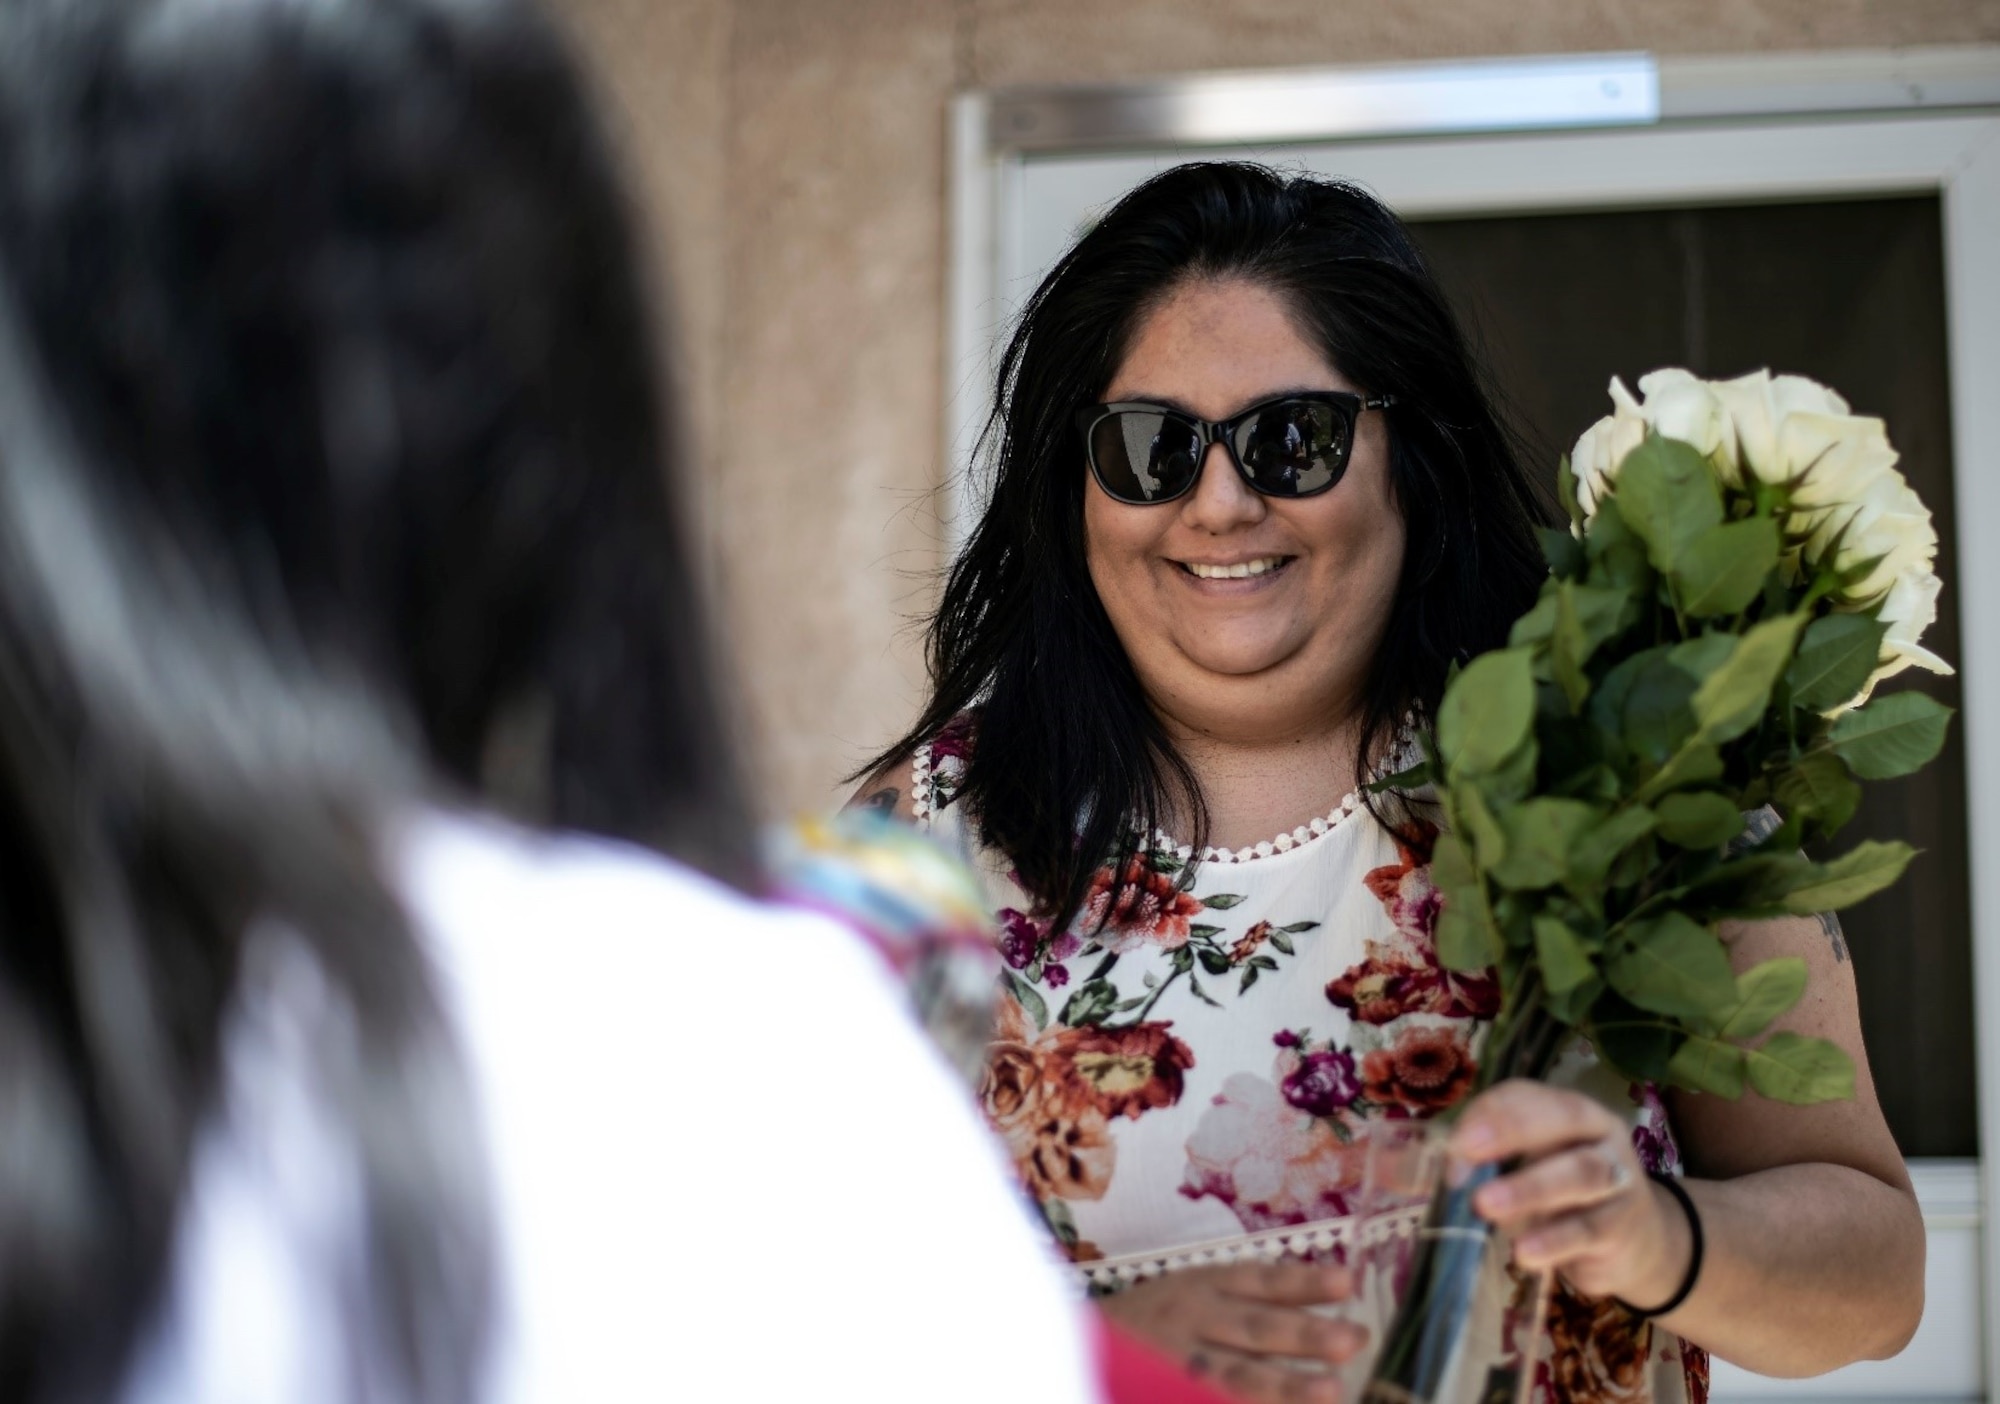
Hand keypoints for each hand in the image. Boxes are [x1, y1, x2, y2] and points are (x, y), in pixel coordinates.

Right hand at [1096, 1261, 1367, 1402]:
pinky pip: (1208, 1400)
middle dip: (1305, 1335)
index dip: (1302, 1282)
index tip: (1346, 1282)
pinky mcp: (1164, 1392)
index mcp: (1202, 1286)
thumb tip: (1332, 1312)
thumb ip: (1252, 1300)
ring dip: (1284, 1386)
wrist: (1079, 1347)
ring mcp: (1176, 1363)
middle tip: (1354, 1339)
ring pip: (1235, 1377)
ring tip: (1333, 1392)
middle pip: (1255, 1329)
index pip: (1259, 1281)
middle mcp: (1192, 1321)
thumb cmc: (1153, 1321)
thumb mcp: (1195, 1292)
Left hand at [1448, 1080, 1692, 1309]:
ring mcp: (1618, 1180)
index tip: (1453, 1143)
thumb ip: (1486, 1163)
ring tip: (1484, 1204)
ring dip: (1529, 1187)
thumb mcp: (1529, 1170)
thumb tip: (1428, 1170)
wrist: (1638, 1244)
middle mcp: (1601, 1136)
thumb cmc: (1564, 1197)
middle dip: (1513, 1129)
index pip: (1528, 1095)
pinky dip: (1552, 1240)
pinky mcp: (1621, 1229)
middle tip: (1467, 1150)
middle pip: (1564, 1118)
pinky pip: (1587, 1230)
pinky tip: (1523, 1252)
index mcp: (1570, 1111)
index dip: (1489, 1113)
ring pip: (1580, 1174)